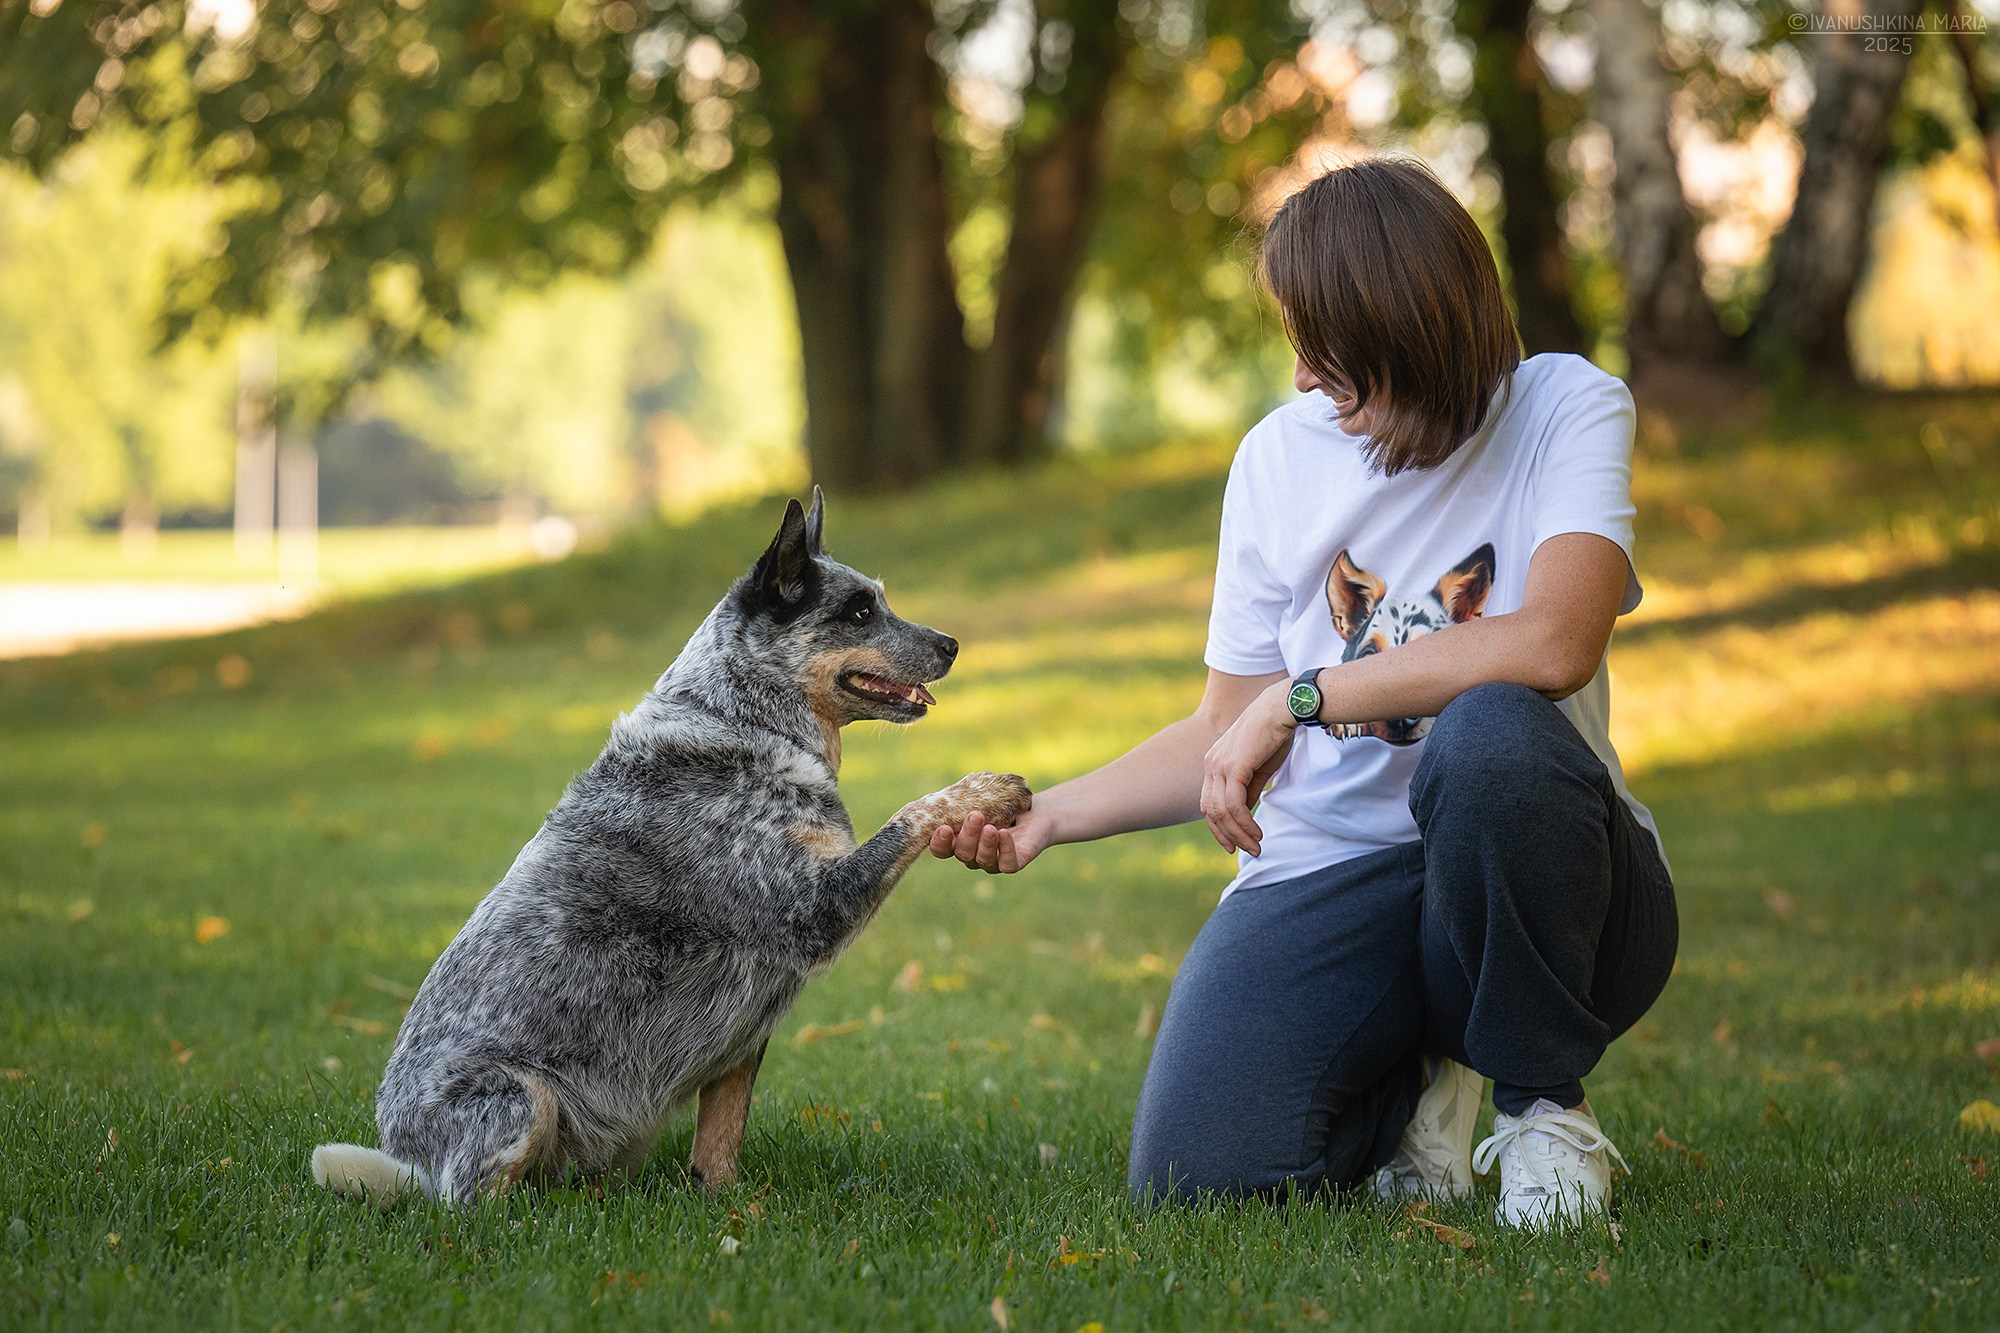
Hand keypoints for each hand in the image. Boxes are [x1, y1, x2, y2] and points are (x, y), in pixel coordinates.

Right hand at [928, 802, 1054, 873]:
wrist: (1035, 812)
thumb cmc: (1003, 803)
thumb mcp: (983, 797)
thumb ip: (967, 796)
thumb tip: (954, 790)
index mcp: (959, 841)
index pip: (942, 849)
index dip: (939, 842)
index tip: (943, 828)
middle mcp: (973, 854)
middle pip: (962, 853)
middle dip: (967, 836)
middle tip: (975, 816)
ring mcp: (993, 862)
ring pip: (982, 859)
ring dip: (985, 843)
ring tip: (991, 827)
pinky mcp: (1013, 864)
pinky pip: (1007, 864)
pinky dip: (1005, 849)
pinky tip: (1004, 834)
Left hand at [1200, 681, 1298, 856]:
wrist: (1280, 710)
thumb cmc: (1273, 735)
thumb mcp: (1258, 768)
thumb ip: (1248, 790)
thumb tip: (1245, 814)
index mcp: (1214, 763)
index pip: (1208, 803)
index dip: (1218, 827)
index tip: (1232, 844)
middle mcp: (1211, 764)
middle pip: (1210, 811)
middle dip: (1228, 836)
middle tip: (1248, 851)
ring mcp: (1219, 765)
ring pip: (1221, 812)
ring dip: (1239, 834)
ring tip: (1256, 846)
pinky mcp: (1233, 767)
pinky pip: (1234, 805)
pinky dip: (1244, 823)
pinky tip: (1257, 832)